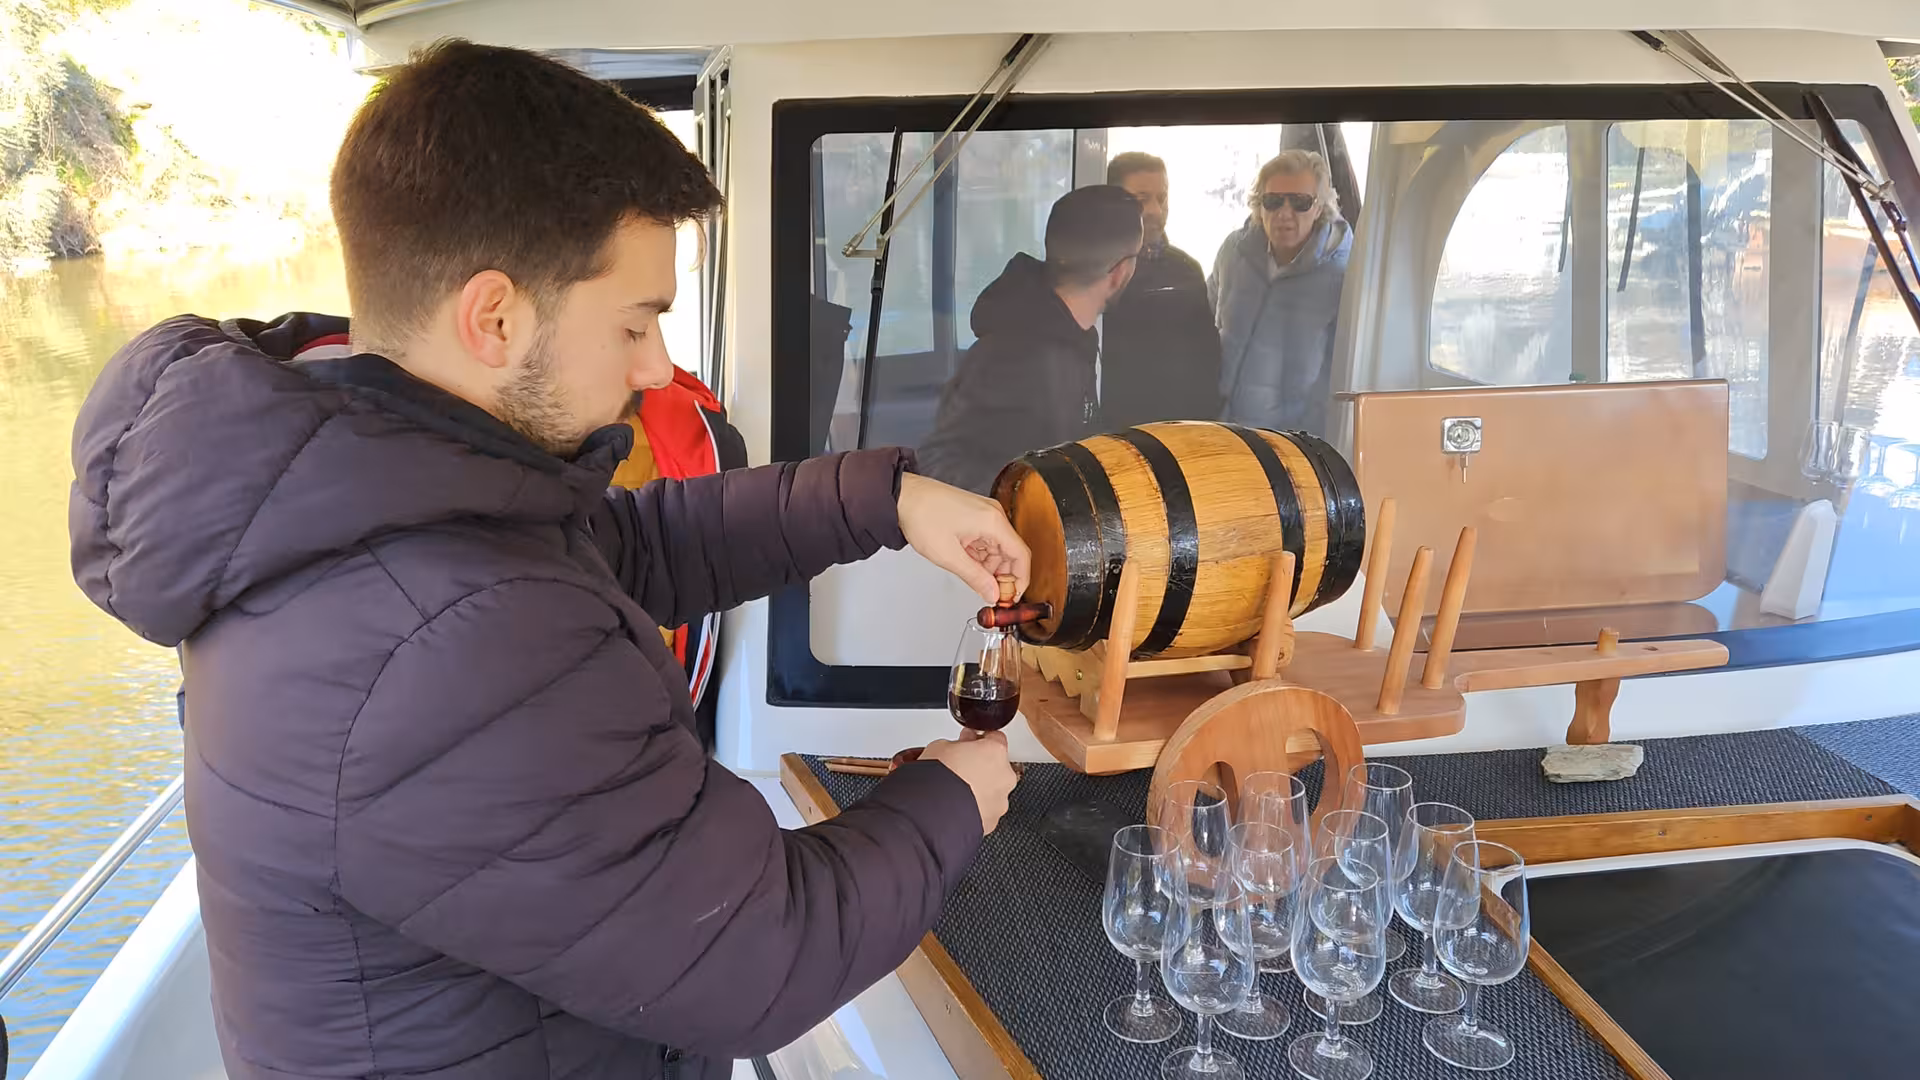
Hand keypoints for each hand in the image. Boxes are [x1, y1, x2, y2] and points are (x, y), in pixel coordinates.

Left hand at [897, 472, 1030, 603]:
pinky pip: (987, 541)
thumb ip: (975, 578)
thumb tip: (992, 593)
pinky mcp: (975, 515)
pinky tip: (966, 562)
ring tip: (972, 577)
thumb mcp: (948, 556)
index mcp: (993, 522)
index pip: (1021, 555)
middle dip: (1003, 576)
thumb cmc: (921, 516)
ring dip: (989, 567)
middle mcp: (993, 515)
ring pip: (998, 548)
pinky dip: (980, 556)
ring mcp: (985, 514)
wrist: (902, 496)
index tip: (1011, 597)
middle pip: (1011, 552)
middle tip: (990, 593)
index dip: (1020, 580)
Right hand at [920, 730, 1018, 835]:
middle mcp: (1004, 776)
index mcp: (995, 752)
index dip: (978, 740)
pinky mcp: (991, 823)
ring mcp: (1000, 801)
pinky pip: (985, 811)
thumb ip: (956, 745)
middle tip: (958, 768)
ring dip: (978, 789)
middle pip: (996, 766)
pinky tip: (955, 807)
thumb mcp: (939, 747)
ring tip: (953, 791)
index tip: (968, 742)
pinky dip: (974, 809)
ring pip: (993, 791)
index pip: (995, 737)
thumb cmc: (937, 779)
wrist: (933, 814)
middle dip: (980, 766)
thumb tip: (954, 750)